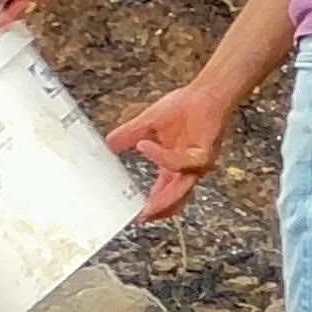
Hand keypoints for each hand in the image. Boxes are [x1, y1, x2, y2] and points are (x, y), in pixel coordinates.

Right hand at [108, 82, 231, 221]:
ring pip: (180, 189)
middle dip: (157, 211)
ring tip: (144, 205)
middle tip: (140, 219)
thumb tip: (107, 143)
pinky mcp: (203, 152)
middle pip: (174, 200)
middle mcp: (187, 169)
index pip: (162, 193)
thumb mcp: (147, 125)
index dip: (149, 206)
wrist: (205, 92)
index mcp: (175, 166)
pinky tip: (144, 146)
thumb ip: (128, 136)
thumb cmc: (184, 108)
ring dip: (161, 198)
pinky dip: (161, 157)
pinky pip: (180, 161)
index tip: (133, 216)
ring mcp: (197, 163)